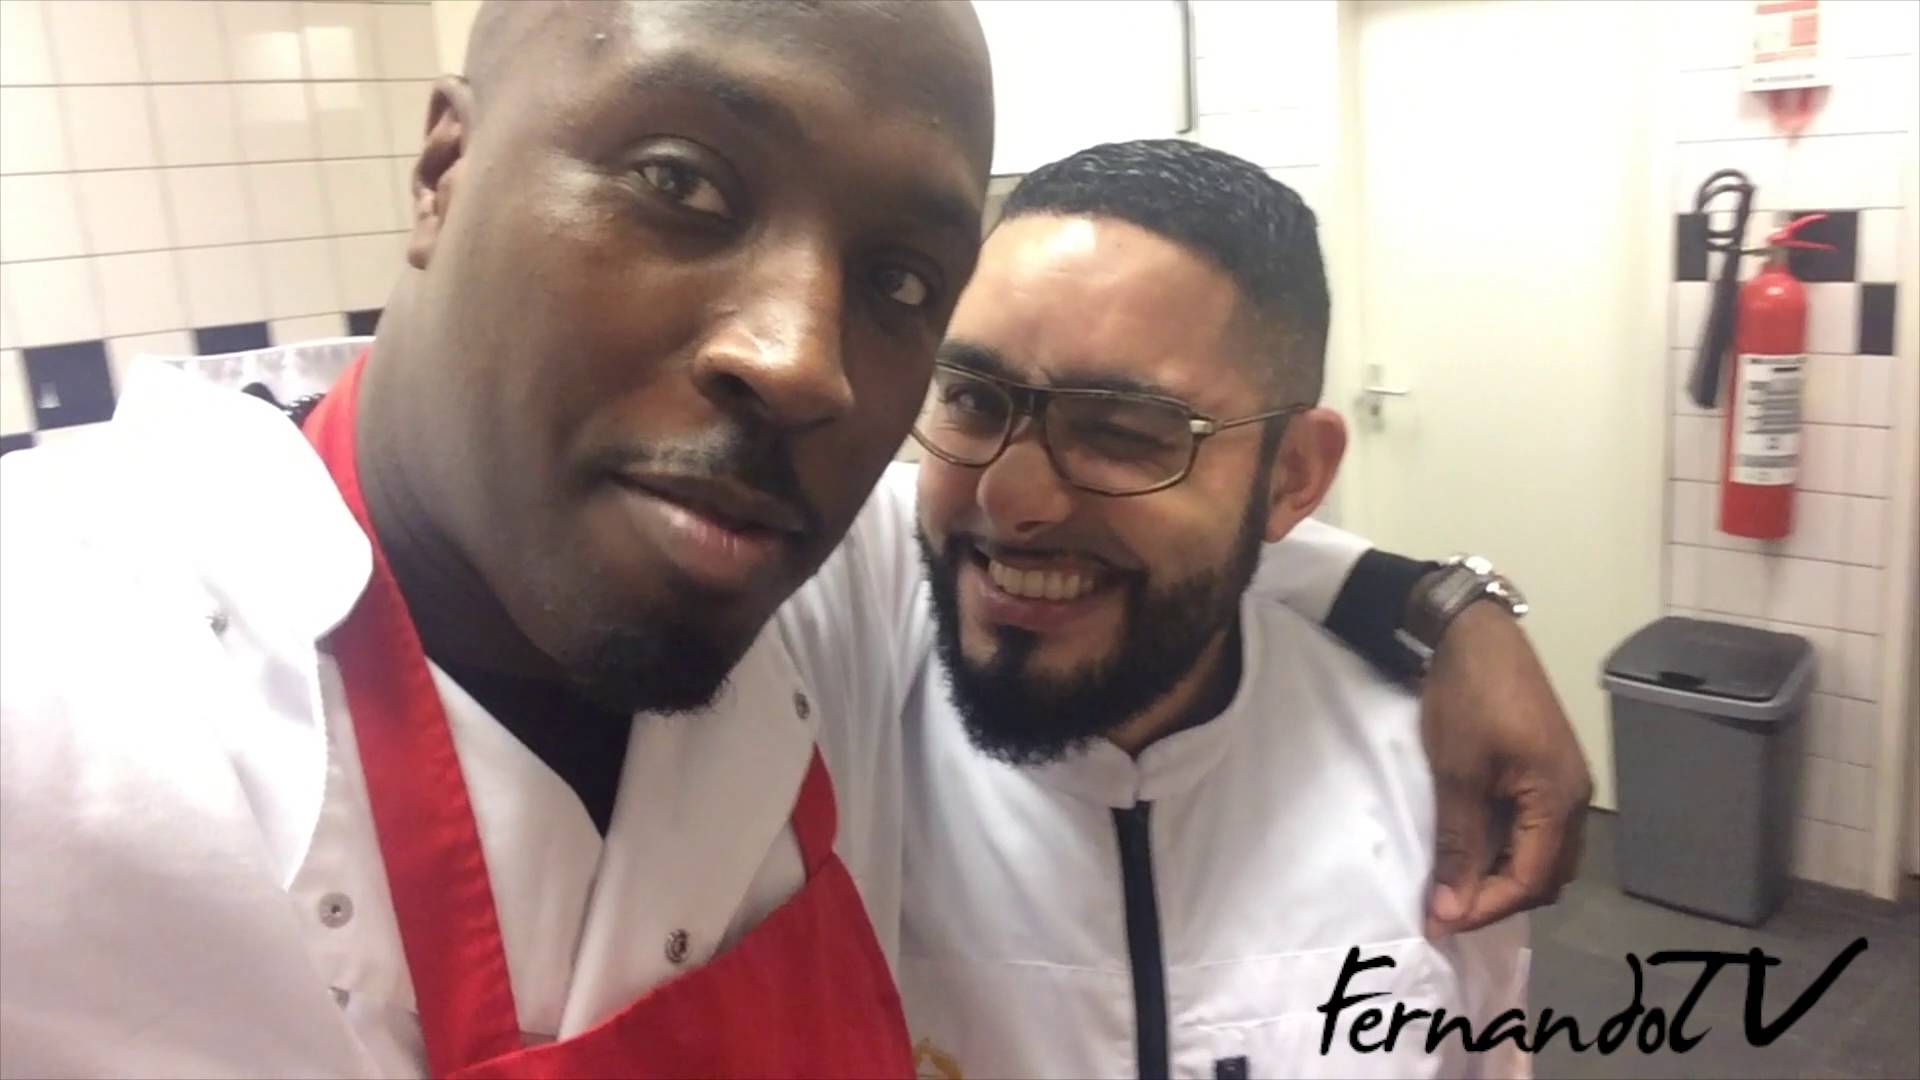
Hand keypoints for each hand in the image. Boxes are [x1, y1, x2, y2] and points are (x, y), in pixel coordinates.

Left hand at [1420, 602, 1591, 938]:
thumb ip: (1459, 844)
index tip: (1439, 922)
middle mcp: (1575, 798)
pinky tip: (1470, 848)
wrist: (1473, 633)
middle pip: (1545, 875)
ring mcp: (1565, 783)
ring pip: (1542, 854)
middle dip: (1497, 897)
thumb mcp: (1456, 775)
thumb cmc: (1466, 700)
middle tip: (1445, 906)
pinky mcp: (1548, 770)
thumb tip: (1450, 908)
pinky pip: (1535, 828)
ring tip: (1453, 882)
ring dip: (1502, 874)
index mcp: (1560, 801)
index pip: (1530, 881)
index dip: (1484, 907)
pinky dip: (1505, 847)